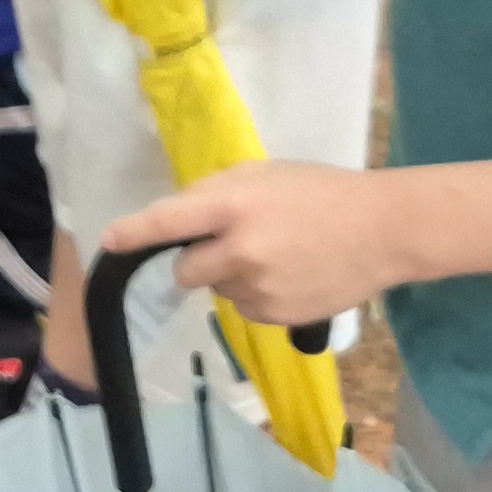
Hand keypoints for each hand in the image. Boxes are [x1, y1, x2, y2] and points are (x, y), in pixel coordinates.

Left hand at [105, 159, 412, 330]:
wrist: (383, 231)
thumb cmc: (320, 192)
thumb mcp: (264, 175)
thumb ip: (217, 193)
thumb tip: (179, 218)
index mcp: (233, 205)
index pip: (169, 220)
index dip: (134, 233)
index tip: (109, 242)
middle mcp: (240, 250)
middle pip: (185, 271)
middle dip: (197, 260)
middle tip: (230, 244)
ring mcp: (259, 288)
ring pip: (218, 291)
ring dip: (232, 276)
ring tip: (277, 255)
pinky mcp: (278, 317)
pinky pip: (246, 309)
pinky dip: (257, 295)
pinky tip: (289, 275)